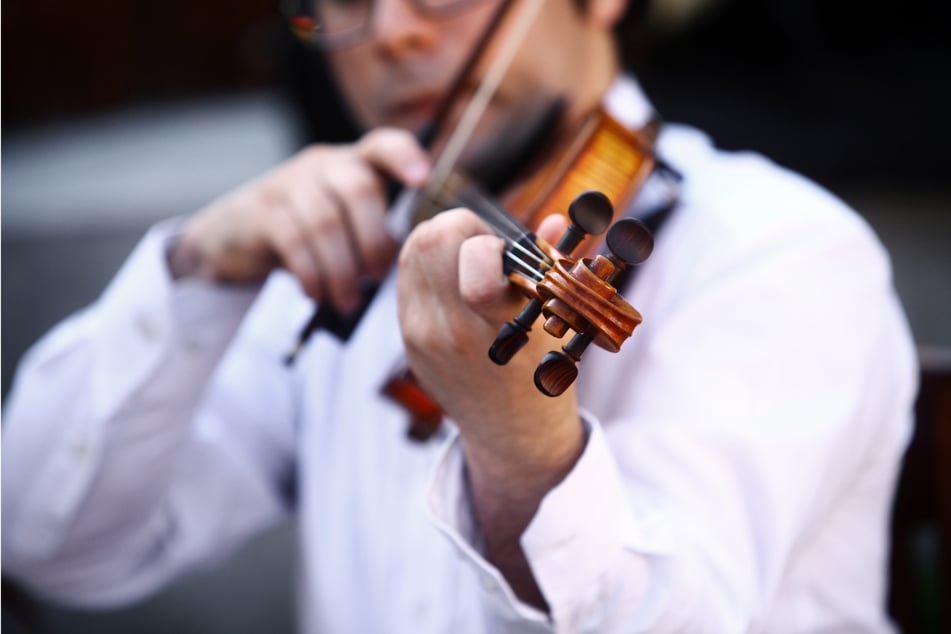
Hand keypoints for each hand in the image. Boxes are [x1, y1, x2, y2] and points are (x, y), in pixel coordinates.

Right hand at [169, 128, 429, 311]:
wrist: (233, 237)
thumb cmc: (307, 232)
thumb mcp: (345, 220)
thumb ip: (377, 227)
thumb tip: (415, 261)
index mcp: (354, 163)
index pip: (383, 145)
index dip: (404, 156)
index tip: (422, 180)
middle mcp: (324, 165)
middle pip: (358, 189)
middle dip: (373, 241)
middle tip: (376, 278)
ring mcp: (289, 184)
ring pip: (326, 222)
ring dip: (342, 269)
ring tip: (347, 301)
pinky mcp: (261, 212)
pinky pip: (294, 242)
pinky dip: (311, 273)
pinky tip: (317, 293)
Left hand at [397, 208, 584, 607]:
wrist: (509, 435)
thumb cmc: (544, 376)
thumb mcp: (559, 325)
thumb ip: (556, 267)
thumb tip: (555, 221)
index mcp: (496, 328)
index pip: (474, 255)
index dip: (489, 238)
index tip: (507, 254)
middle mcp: (448, 331)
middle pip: (430, 237)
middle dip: (463, 227)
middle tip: (488, 248)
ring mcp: (419, 334)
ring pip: (412, 249)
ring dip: (443, 240)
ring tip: (472, 263)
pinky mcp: (405, 335)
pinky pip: (406, 274)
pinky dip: (429, 263)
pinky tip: (456, 282)